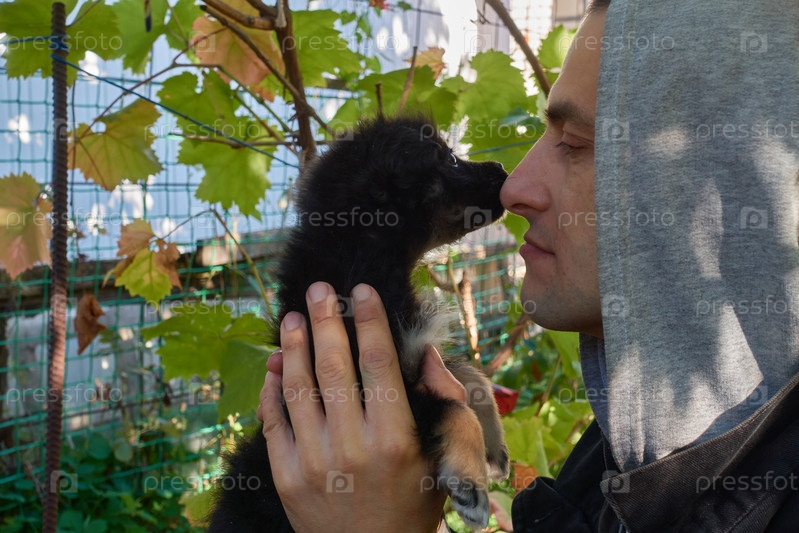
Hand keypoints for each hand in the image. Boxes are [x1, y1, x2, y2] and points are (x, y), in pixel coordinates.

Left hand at [258, 282, 464, 532]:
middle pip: (333, 365)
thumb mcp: (445, 455)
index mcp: (395, 437)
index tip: (361, 291)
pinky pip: (273, 421)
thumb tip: (425, 354)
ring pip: (298, 387)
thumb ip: (443, 401)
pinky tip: (275, 363)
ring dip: (294, 346)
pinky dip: (271, 388)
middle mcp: (351, 446)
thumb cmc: (415, 504)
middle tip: (319, 289)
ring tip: (293, 317)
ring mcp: (313, 461)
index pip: (377, 362)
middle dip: (325, 319)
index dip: (368, 320)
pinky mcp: (286, 476)